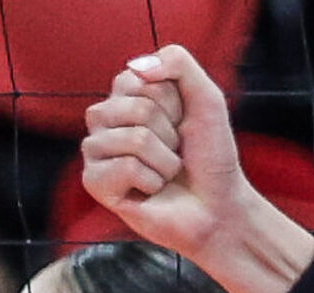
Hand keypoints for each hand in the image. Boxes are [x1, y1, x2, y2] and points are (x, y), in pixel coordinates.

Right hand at [81, 47, 313, 292]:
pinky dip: (152, 181)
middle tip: (176, 152)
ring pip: (134, 139)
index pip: (137, 78)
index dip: (172, 101)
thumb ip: (177, 62)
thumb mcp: (206, 98)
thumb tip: (134, 66)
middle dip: (170, 133)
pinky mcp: (94, 182)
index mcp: (125, 96)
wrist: (219, 208)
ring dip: (166, 160)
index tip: (182, 121)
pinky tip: (153, 191)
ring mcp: (96, 151)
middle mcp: (105, 120)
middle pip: (136, 108)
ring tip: (167, 173)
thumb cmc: (211, 157)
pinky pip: (125, 168)